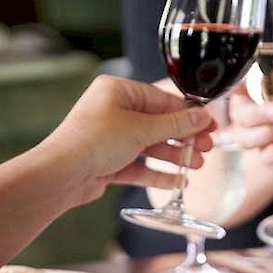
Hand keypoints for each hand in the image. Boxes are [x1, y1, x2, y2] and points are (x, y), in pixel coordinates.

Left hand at [42, 75, 214, 204]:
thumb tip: (202, 116)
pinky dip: (157, 173)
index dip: (188, 114)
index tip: (209, 125)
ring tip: (196, 166)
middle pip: (158, 124)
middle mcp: (113, 112)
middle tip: (206, 148)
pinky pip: (138, 165)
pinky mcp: (107, 162)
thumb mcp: (142, 129)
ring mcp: (110, 138)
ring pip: (149, 146)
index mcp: (118, 91)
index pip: (162, 100)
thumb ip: (175, 125)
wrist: (63, 174)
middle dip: (183, 138)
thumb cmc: (96, 141)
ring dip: (174, 157)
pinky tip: (177, 181)